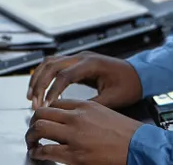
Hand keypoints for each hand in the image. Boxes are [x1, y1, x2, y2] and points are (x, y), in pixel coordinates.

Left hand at [26, 99, 140, 164]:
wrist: (138, 146)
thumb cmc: (125, 132)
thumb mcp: (105, 112)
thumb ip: (87, 113)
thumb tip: (71, 118)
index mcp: (85, 106)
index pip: (56, 102)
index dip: (46, 110)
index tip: (43, 117)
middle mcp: (77, 118)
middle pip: (43, 112)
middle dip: (32, 121)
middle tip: (32, 128)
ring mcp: (74, 136)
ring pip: (40, 128)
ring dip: (31, 136)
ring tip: (31, 141)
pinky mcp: (75, 155)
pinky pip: (47, 151)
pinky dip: (38, 152)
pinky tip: (37, 154)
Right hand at [27, 52, 143, 109]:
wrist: (140, 74)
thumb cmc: (130, 84)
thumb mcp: (113, 98)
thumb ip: (92, 105)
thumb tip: (72, 114)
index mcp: (91, 63)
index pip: (64, 75)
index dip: (52, 91)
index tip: (45, 105)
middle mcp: (83, 57)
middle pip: (51, 65)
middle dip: (39, 84)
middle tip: (34, 102)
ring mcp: (79, 58)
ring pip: (50, 62)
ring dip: (38, 78)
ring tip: (31, 95)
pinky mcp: (78, 63)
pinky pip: (56, 65)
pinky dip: (45, 76)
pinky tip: (41, 88)